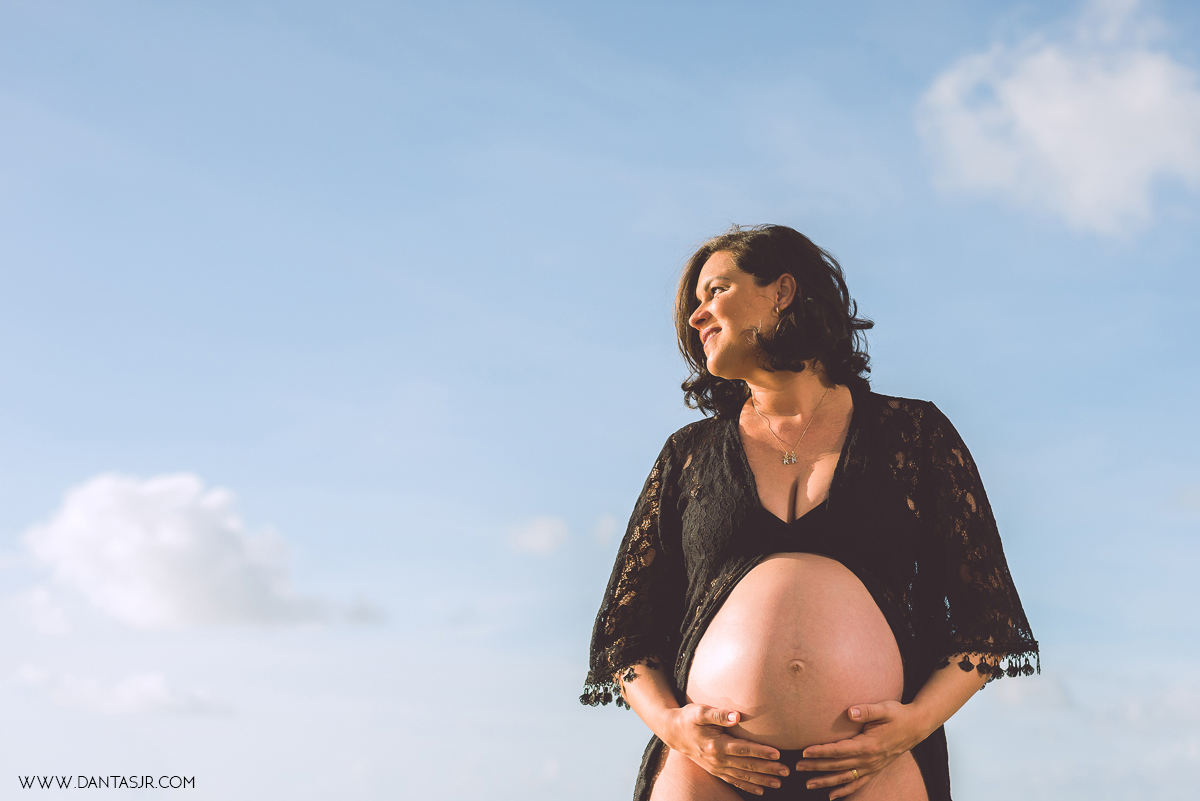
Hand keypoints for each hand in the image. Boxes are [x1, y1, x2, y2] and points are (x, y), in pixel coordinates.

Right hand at [663, 704, 789, 795]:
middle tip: (786, 770)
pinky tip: (761, 790)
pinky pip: (734, 781)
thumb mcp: (700, 711)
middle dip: (768, 769)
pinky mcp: (715, 770)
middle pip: (747, 766)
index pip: (743, 749)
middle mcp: (717, 759)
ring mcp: (716, 767)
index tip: (778, 753)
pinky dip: (748, 786)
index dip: (761, 752)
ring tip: (779, 782)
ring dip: (762, 780)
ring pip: (743, 776)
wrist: (673, 732)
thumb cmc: (688, 718)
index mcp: (716, 744)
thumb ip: (719, 714)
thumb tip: (737, 716)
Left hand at [793, 701, 924, 799]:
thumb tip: (850, 712)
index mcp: (869, 745)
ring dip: (826, 782)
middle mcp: (869, 760)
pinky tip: (832, 796)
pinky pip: (858, 784)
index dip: (821, 751)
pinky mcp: (875, 769)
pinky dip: (845, 791)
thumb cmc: (897, 715)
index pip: (839, 750)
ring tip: (808, 784)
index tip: (805, 751)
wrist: (916, 727)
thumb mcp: (884, 708)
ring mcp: (872, 767)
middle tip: (797, 767)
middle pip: (838, 766)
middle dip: (816, 767)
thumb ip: (866, 710)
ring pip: (845, 778)